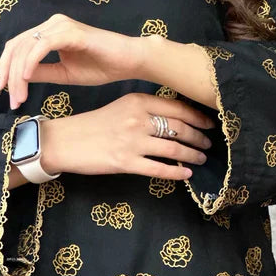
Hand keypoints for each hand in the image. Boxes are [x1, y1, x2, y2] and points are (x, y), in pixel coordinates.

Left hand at [0, 13, 151, 108]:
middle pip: (16, 46)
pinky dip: (31, 62)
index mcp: (49, 32)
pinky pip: (43, 45)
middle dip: (7, 74)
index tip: (1, 91)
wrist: (129, 62)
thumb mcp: (63, 73)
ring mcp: (61, 26)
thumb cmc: (101, 66)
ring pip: (26, 47)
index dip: (4, 68)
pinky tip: (26, 77)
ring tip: (20, 97)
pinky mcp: (71, 32)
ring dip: (18, 74)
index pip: (17, 46)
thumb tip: (16, 78)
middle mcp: (52, 24)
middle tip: (11, 100)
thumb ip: (41, 72)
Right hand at [41, 92, 217, 180]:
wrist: (65, 141)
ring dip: (192, 155)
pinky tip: (186, 174)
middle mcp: (138, 119)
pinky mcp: (126, 162)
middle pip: (179, 128)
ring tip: (201, 159)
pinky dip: (176, 172)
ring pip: (173, 148)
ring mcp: (132, 141)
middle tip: (208, 144)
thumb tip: (174, 118)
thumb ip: (145, 109)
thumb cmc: (93, 123)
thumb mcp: (121, 106)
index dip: (198, 117)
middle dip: (198, 137)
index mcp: (137, 101)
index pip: (177, 107)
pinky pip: (158, 169)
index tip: (209, 124)